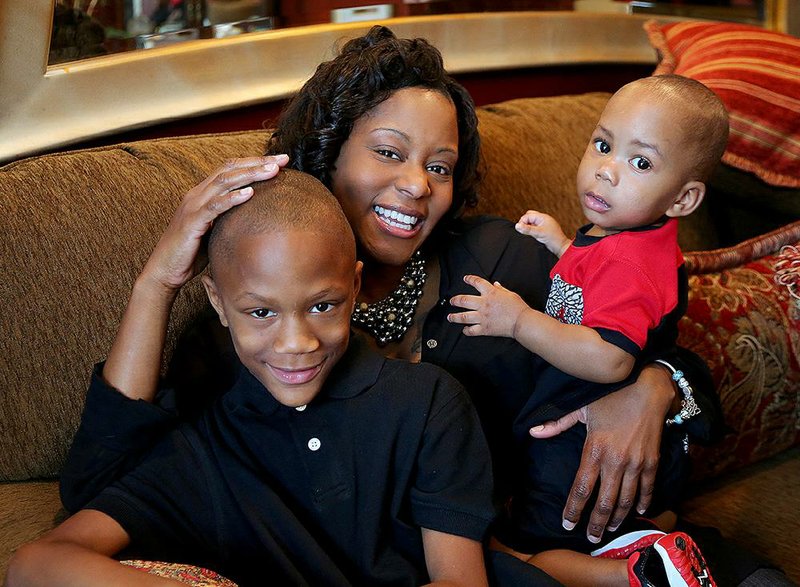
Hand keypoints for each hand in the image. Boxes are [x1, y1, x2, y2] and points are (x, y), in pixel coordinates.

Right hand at [140, 155, 288, 292]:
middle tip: (282, 159)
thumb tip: (259, 217)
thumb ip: (231, 218)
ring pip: (223, 182)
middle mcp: (197, 194)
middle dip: (258, 162)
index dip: (255, 162)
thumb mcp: (216, 230)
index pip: (231, 169)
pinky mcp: (192, 223)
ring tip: (272, 170)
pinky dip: (232, 198)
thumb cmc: (192, 253)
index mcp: (204, 194)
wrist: (165, 270)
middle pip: (230, 169)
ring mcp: (193, 206)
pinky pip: (214, 207)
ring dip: (250, 174)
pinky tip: (250, 194)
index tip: (281, 160)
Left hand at [448, 275, 528, 337]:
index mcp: (490, 293)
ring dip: (454, 317)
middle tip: (452, 301)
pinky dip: (466, 331)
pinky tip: (464, 329)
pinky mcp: (484, 329)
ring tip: (450, 317)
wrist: (522, 322)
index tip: (465, 279)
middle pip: (463, 300)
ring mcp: (482, 317)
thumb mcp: (510, 294)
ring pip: (463, 317)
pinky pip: (471, 330)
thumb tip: (495, 285)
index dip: (469, 279)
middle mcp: (483, 304)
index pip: (476, 282)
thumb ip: (501, 289)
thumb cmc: (518, 308)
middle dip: (455, 300)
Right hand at [516, 210, 569, 256]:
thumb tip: (517, 226)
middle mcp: (542, 219)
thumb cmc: (553, 239)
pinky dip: (531, 231)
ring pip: (531, 223)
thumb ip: (527, 229)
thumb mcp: (538, 233)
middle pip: (529, 217)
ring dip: (528, 228)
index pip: (527, 215)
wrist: (560, 247)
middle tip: (526, 231)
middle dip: (525, 223)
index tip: (521, 229)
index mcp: (542, 217)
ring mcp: (542, 225)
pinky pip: (533, 228)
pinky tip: (533, 236)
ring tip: (531, 234)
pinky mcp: (542, 231)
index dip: (523, 222)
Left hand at [530, 364, 674, 542]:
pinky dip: (642, 502)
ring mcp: (635, 463)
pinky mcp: (652, 462)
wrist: (647, 389)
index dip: (574, 509)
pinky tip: (637, 511)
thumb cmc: (611, 396)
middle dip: (596, 523)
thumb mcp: (581, 407)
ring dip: (617, 517)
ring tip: (610, 529)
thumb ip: (558, 423)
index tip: (567, 524)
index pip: (581, 488)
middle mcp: (615, 461)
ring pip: (625, 499)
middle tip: (592, 538)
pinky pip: (647, 489)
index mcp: (594, 449)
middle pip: (604, 501)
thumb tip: (534, 432)